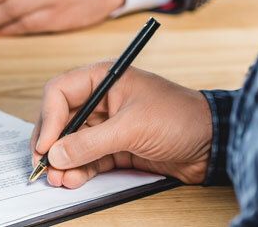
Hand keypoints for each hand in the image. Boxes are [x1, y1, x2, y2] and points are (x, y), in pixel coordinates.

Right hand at [31, 62, 211, 187]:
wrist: (213, 143)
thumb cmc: (181, 118)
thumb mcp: (132, 127)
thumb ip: (91, 142)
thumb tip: (57, 154)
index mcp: (104, 79)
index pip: (60, 92)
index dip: (49, 118)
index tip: (46, 144)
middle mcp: (102, 100)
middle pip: (61, 119)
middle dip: (52, 143)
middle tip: (44, 165)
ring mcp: (109, 125)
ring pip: (73, 142)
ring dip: (63, 161)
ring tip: (58, 178)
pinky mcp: (117, 147)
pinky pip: (88, 158)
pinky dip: (78, 169)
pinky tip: (72, 179)